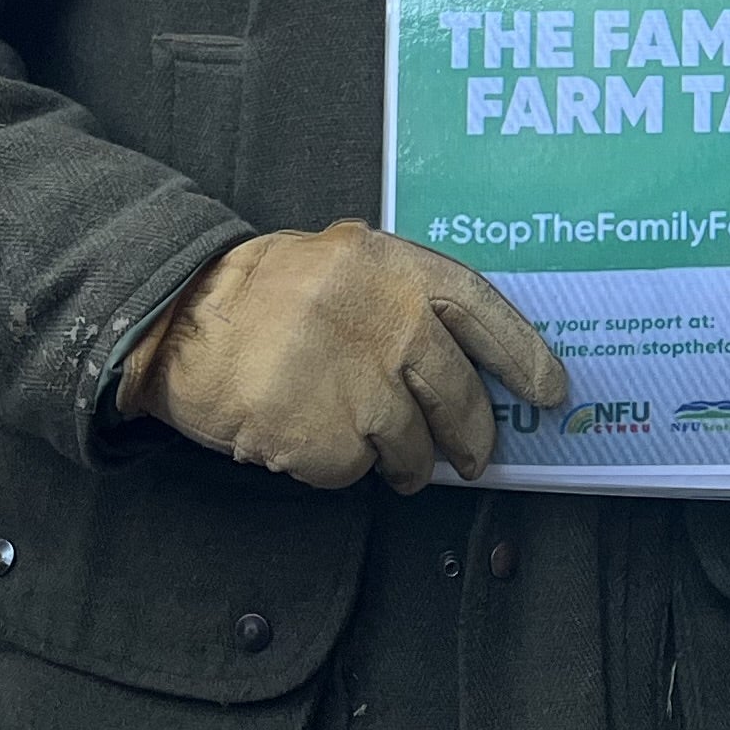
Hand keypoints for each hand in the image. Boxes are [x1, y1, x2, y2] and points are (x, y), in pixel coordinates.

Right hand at [124, 222, 568, 493]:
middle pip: (457, 394)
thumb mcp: (341, 261)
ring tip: (382, 454)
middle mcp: (386, 321)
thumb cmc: (265, 294)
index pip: (483, 311)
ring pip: (413, 444)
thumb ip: (401, 294)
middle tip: (477, 457)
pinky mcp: (321, 435)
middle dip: (473, 435)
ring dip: (407, 462)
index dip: (525, 354)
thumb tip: (468, 356)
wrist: (178, 321)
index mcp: (394, 267)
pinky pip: (355, 468)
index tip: (551, 391)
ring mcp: (355, 382)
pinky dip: (342, 466)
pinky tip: (314, 440)